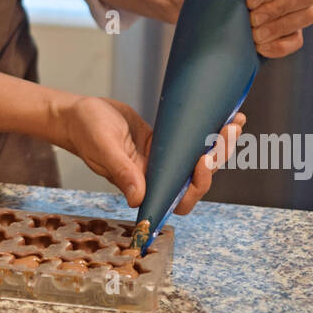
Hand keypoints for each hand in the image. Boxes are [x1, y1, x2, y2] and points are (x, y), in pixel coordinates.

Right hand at [53, 96, 245, 210]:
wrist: (78, 114)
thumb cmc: (86, 132)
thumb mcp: (104, 148)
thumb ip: (121, 172)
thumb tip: (138, 198)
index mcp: (144, 185)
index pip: (179, 198)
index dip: (197, 185)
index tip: (202, 160)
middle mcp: (158, 177)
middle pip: (197, 179)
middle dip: (217, 157)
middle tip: (227, 131)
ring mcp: (164, 159)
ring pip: (200, 161)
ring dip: (220, 145)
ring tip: (234, 122)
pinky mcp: (166, 142)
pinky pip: (193, 141)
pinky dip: (210, 132)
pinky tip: (227, 117)